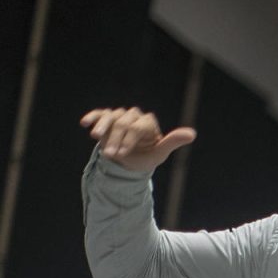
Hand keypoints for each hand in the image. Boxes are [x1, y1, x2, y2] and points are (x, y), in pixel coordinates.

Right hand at [80, 107, 195, 173]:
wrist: (128, 163)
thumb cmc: (146, 158)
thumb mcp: (159, 153)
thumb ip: (173, 142)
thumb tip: (192, 134)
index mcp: (148, 123)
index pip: (137, 127)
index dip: (130, 140)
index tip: (123, 153)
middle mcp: (134, 116)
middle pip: (123, 123)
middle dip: (116, 139)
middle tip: (110, 155)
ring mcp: (120, 116)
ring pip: (110, 117)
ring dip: (103, 128)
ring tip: (96, 137)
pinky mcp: (106, 118)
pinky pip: (100, 114)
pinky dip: (93, 117)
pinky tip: (85, 123)